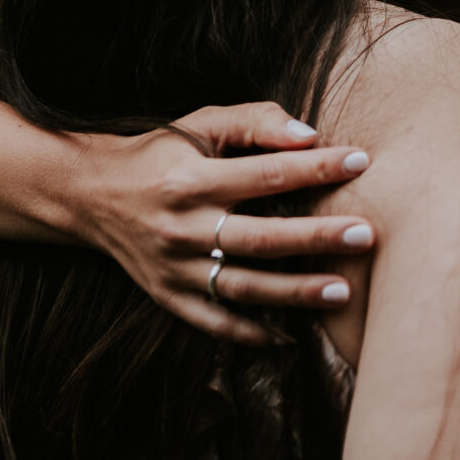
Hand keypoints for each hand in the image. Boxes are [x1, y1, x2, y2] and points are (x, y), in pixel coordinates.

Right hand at [73, 101, 378, 344]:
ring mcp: (175, 268)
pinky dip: (252, 334)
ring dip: (295, 293)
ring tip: (343, 291)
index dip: (316, 168)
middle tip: (365, 234)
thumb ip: (256, 122)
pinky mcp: (169, 296)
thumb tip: (311, 135)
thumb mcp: (202, 124)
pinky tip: (291, 337)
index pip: (266, 174)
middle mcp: (182, 227)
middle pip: (261, 237)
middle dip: (316, 237)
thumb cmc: (163, 152)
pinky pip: (215, 321)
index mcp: (192, 178)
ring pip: (244, 287)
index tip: (362, 162)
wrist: (94, 194)